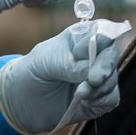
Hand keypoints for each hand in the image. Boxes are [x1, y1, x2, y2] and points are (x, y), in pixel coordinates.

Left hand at [0, 22, 121, 134]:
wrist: (22, 102)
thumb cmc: (31, 73)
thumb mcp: (43, 62)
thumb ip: (67, 64)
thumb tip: (89, 72)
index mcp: (80, 38)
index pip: (103, 31)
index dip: (103, 41)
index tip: (89, 54)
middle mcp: (93, 55)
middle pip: (111, 56)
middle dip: (104, 69)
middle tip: (93, 80)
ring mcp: (97, 77)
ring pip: (112, 79)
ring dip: (99, 89)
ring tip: (79, 95)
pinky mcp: (99, 97)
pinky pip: (112, 98)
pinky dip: (101, 101)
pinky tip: (85, 102)